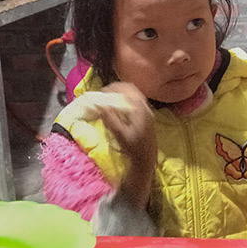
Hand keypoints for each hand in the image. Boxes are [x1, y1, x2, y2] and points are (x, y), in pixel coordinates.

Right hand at [100, 82, 156, 208]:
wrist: (146, 160)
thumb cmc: (133, 148)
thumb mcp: (119, 134)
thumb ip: (109, 119)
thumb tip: (98, 105)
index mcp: (140, 109)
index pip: (128, 90)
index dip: (114, 88)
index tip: (102, 92)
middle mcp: (146, 108)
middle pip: (132, 90)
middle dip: (117, 90)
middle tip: (104, 95)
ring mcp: (148, 112)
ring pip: (134, 96)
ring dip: (121, 95)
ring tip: (109, 101)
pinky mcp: (147, 117)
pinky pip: (136, 103)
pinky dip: (125, 102)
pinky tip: (117, 110)